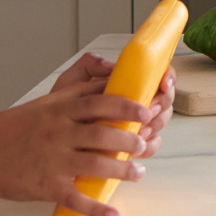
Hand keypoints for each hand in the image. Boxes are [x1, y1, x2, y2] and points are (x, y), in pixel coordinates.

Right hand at [0, 88, 155, 215]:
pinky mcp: (47, 187)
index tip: (146, 110)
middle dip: (128, 139)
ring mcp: (53, 161)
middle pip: (102, 134)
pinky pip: (77, 199)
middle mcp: (58, 134)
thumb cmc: (15, 128)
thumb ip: (74, 96)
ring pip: (95, 165)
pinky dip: (97, 209)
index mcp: (59, 111)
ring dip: (121, 170)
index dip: (125, 106)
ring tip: (138, 173)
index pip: (99, 103)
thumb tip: (106, 86)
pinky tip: (114, 214)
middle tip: (144, 143)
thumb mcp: (44, 105)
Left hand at [52, 52, 174, 158]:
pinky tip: (137, 149)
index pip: (157, 74)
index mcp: (126, 82)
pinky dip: (149, 146)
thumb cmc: (61, 108)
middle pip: (165, 99)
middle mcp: (135, 102)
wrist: (48, 138)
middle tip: (148, 112)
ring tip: (138, 131)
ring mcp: (134, 123)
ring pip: (160, 122)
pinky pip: (151, 145)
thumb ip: (88, 66)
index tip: (163, 84)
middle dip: (161, 105)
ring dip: (154, 126)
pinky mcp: (131, 145)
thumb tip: (110, 66)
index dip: (167, 76)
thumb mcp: (71, 83)